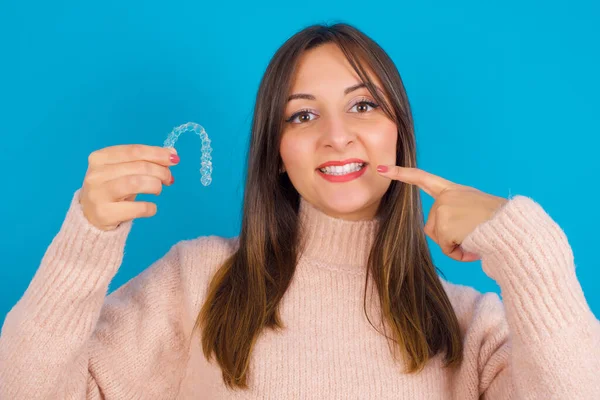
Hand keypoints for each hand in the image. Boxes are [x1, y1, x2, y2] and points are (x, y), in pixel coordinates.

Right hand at [80, 144, 178, 230]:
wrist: (90, 216)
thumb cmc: (112, 189)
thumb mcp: (125, 171)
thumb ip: (146, 160)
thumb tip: (171, 153)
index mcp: (100, 157)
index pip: (134, 151)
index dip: (157, 153)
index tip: (174, 158)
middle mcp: (96, 174)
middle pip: (138, 167)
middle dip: (160, 171)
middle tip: (169, 178)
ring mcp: (98, 194)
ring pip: (135, 183)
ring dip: (155, 185)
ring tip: (158, 190)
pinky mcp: (104, 213)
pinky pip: (136, 208)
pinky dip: (150, 207)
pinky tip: (151, 208)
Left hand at [376, 165, 507, 261]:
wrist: (512, 226)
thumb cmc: (501, 222)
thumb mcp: (477, 210)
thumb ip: (458, 216)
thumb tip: (454, 243)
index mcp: (455, 190)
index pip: (423, 178)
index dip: (402, 174)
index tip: (383, 169)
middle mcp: (446, 197)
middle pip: (432, 225)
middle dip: (448, 238)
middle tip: (472, 236)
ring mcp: (443, 209)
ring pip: (439, 238)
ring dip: (455, 246)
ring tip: (476, 240)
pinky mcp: (443, 224)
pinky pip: (446, 248)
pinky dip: (459, 253)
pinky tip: (474, 247)